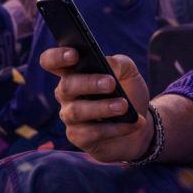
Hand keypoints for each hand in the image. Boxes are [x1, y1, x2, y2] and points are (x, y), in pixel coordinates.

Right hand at [41, 48, 151, 162]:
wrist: (140, 124)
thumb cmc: (128, 92)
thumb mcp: (128, 73)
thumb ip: (119, 63)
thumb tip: (109, 66)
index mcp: (73, 72)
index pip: (51, 61)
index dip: (57, 57)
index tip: (74, 55)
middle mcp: (66, 94)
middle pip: (66, 86)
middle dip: (88, 83)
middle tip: (111, 83)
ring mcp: (70, 116)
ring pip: (76, 111)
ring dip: (102, 108)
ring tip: (124, 106)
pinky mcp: (79, 137)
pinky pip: (92, 133)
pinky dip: (116, 128)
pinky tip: (134, 123)